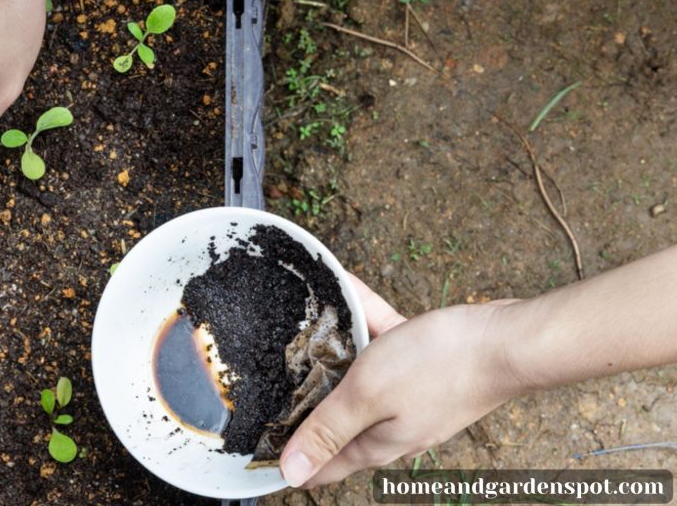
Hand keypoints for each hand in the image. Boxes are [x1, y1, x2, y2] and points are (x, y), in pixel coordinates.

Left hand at [279, 275, 525, 487]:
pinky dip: (367, 321)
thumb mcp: (368, 395)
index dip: (290, 461)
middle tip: (272, 381)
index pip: (323, 466)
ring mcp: (411, 396)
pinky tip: (351, 292)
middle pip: (337, 418)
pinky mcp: (426, 366)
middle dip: (306, 400)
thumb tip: (292, 474)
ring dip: (336, 351)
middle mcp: (392, 425)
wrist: (507, 340)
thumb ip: (328, 430)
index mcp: (376, 443)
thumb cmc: (440, 367)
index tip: (258, 452)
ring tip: (308, 326)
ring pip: (360, 374)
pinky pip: (384, 342)